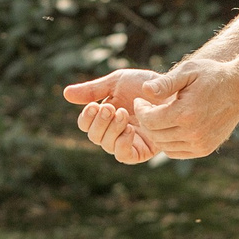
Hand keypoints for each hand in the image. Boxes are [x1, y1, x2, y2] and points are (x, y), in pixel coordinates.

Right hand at [62, 68, 180, 164]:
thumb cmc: (145, 84)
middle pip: (94, 137)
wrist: (172, 89)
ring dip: (111, 131)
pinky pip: (125, 156)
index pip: (86, 124)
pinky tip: (130, 130)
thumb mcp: (116, 82)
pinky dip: (123, 144)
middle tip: (110, 109)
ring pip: (108, 146)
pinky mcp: (142, 150)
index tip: (93, 106)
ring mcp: (128, 142)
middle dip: (100, 123)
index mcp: (105, 116)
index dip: (86, 118)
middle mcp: (114, 131)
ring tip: (123, 114)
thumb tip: (65, 94)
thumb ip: (93, 90)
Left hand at [127, 57, 238, 160]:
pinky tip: (170, 126)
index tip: (140, 100)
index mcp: (186, 113)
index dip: (140, 110)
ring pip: (164, 145)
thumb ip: (165, 82)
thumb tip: (144, 90)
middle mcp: (193, 133)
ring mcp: (200, 144)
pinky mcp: (205, 149)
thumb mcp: (188, 71)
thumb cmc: (212, 75)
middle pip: (155, 134)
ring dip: (157, 132)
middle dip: (146, 121)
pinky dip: (169, 142)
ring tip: (158, 116)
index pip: (149, 120)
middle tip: (147, 107)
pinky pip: (176, 152)